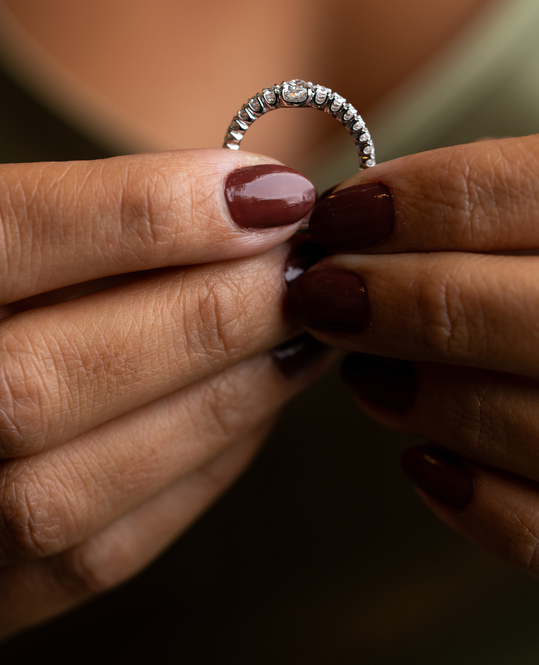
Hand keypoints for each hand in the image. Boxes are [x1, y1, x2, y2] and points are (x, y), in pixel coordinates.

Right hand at [0, 149, 327, 638]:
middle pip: (46, 377)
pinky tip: (253, 407)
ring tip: (299, 338)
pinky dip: (198, 472)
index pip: (15, 231)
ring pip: (74, 484)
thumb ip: (107, 219)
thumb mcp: (27, 237)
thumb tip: (257, 204)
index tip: (272, 195)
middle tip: (301, 273)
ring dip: (219, 403)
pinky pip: (99, 552)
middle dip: (206, 318)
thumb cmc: (18, 294)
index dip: (154, 210)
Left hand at [288, 134, 538, 575]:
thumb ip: (481, 202)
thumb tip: (357, 215)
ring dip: (421, 398)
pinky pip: (536, 527)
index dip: (411, 202)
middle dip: (392, 302)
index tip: (338, 216)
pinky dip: (473, 500)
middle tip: (323, 292)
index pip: (513, 191)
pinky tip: (428, 461)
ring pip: (518, 422)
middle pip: (502, 312)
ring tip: (369, 372)